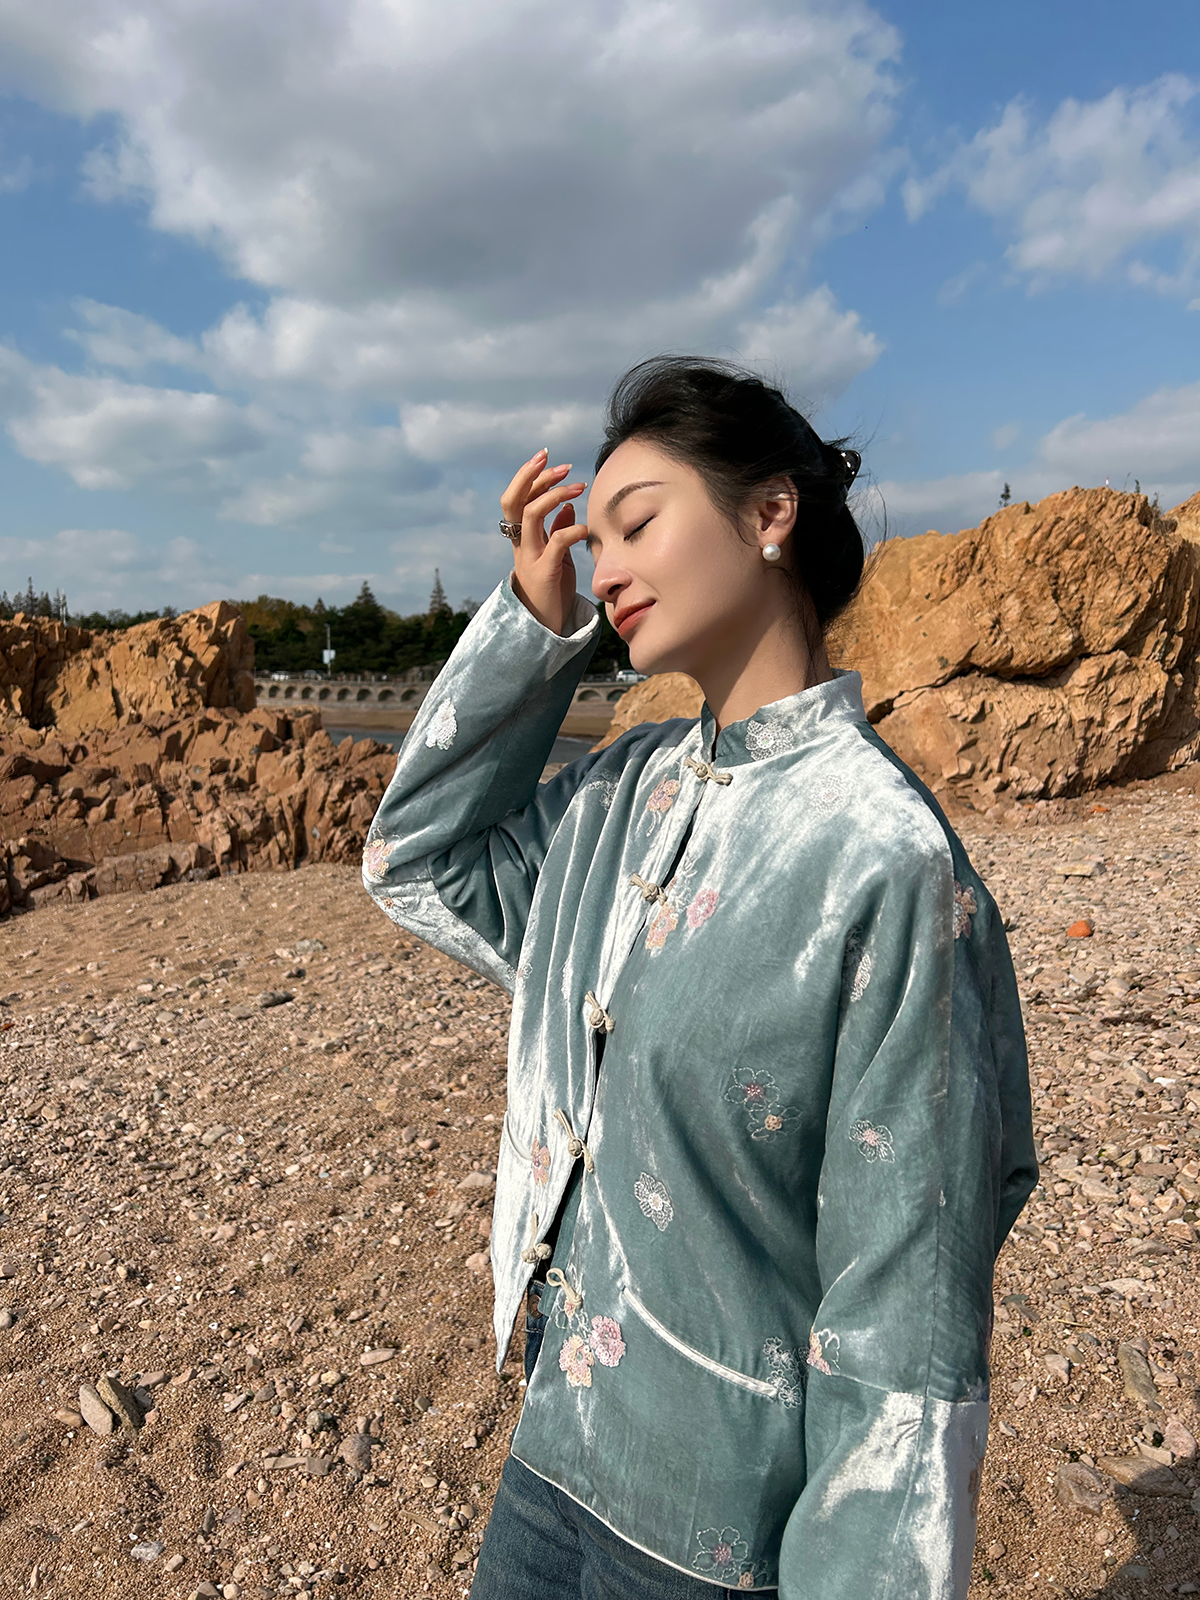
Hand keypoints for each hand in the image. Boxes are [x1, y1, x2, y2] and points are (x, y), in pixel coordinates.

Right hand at [501, 447, 589, 635]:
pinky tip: (585, 527)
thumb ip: (557, 529)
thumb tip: (567, 506)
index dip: (528, 475)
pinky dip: (570, 530)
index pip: (517, 498)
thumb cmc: (553, 589)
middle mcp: (521, 545)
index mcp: (523, 538)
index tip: (546, 457)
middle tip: (557, 463)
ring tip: (578, 487)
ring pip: (530, 515)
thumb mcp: (557, 555)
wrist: (546, 626)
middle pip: (513, 501)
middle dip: (531, 476)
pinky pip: (555, 544)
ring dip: (553, 496)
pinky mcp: (545, 573)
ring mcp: (530, 558)